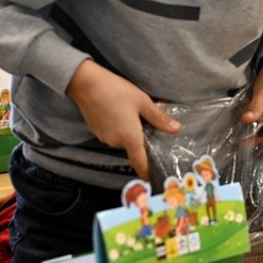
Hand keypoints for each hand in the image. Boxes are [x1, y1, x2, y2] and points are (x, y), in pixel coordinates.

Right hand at [66, 60, 179, 179]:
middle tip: (146, 121)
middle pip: (133, 146)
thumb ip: (159, 118)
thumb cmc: (117, 91)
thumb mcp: (142, 101)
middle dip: (140, 138)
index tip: (153, 180)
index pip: (140, 162)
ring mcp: (103, 137)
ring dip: (129, 131)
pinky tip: (119, 112)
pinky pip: (112, 134)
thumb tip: (176, 129)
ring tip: (132, 113)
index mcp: (129, 137)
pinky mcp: (96, 131)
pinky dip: (119, 127)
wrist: (86, 83)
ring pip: (122, 139)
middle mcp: (115, 142)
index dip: (146, 173)